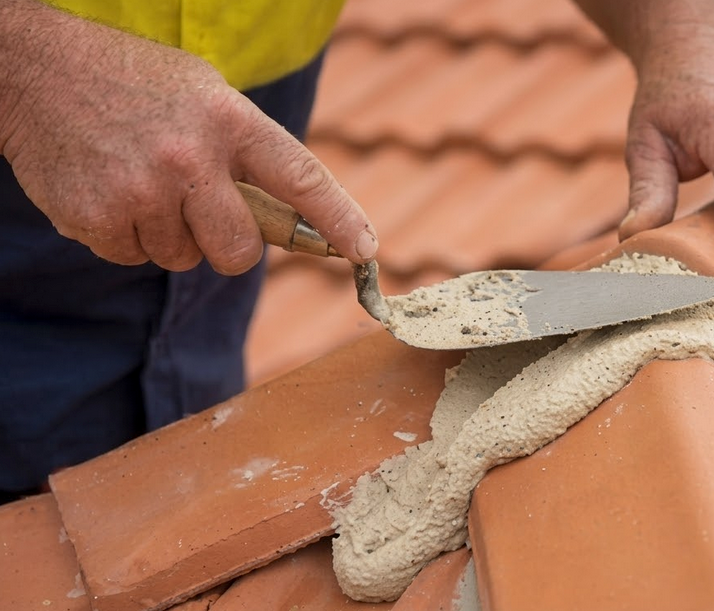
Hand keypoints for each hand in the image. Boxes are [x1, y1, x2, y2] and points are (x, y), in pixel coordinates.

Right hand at [0, 1, 376, 273]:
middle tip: (203, 213)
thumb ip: (247, 151)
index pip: (301, 180)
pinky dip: (126, 235)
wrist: (33, 69)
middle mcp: (190, 159)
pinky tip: (109, 189)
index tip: (365, 251)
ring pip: (183, 258)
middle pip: (238, 251)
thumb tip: (293, 220)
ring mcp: (141, 192)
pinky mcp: (96, 219)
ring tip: (141, 180)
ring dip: (169, 234)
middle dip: (227, 246)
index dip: (338, 221)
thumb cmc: (134, 84)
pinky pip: (133, 257)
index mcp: (228, 121)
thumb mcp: (205, 94)